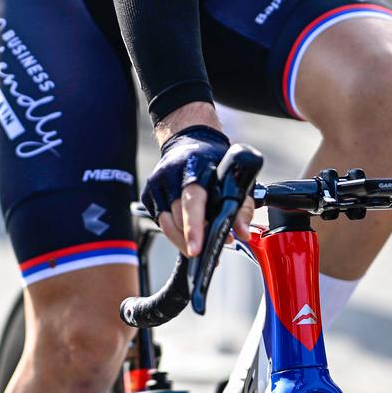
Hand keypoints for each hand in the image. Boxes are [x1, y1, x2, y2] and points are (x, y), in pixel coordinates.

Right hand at [144, 108, 255, 256]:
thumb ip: (242, 208)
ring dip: (182, 239)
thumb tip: (242, 233)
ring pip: (166, 225)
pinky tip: (187, 228)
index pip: (191, 203)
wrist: (188, 141)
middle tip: (208, 251)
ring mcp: (156, 185)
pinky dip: (174, 230)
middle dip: (192, 240)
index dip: (193, 227)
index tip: (196, 249)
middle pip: (177, 220)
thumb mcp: (235, 180)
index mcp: (195, 169)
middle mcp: (171, 176)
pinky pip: (160, 221)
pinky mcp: (148, 194)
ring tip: (199, 243)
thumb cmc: (213, 162)